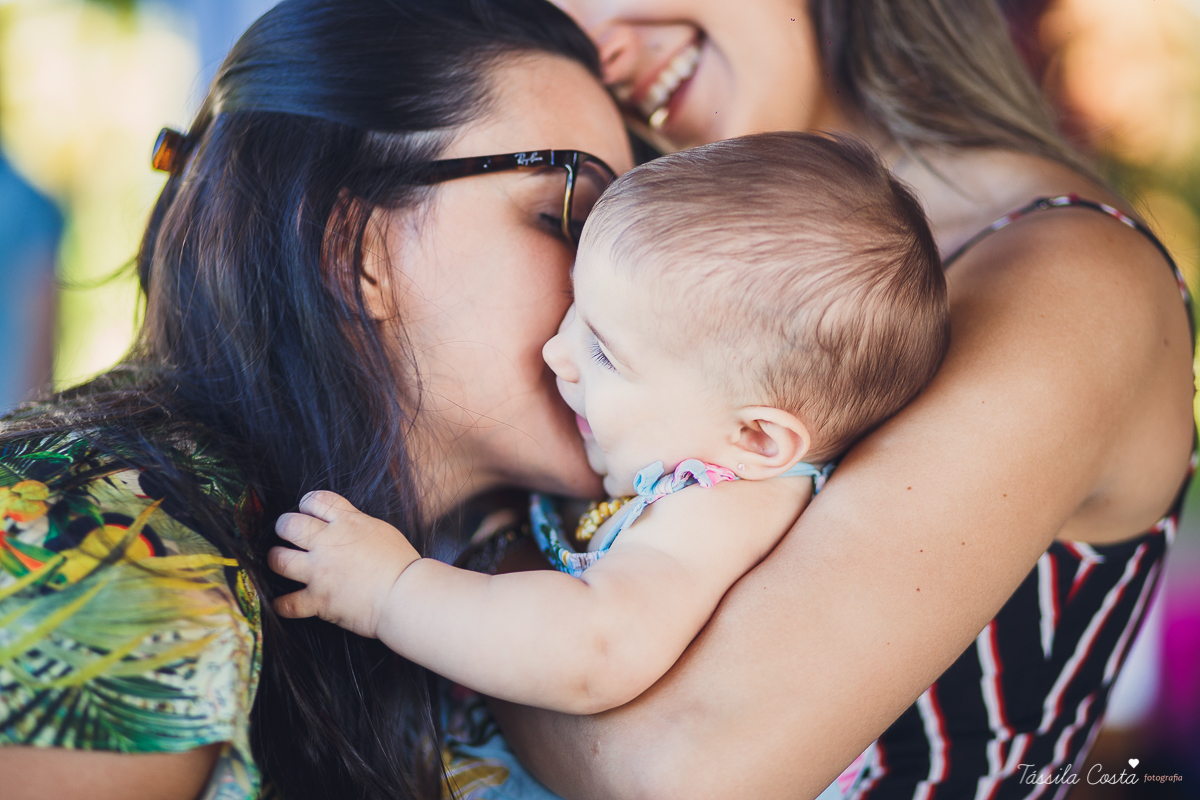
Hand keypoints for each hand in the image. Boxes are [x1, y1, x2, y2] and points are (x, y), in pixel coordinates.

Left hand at [268, 491, 419, 638]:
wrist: (407, 595)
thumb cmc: (402, 564)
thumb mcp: (380, 530)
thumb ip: (356, 524)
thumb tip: (343, 523)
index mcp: (348, 522)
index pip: (315, 500)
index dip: (306, 504)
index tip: (307, 513)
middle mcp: (329, 543)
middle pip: (288, 525)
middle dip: (284, 528)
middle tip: (287, 535)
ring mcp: (320, 572)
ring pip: (278, 560)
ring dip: (277, 561)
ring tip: (281, 562)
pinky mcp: (319, 600)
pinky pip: (287, 603)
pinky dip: (283, 605)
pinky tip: (283, 603)